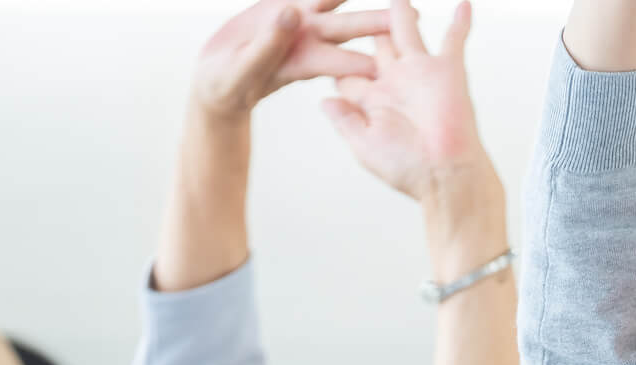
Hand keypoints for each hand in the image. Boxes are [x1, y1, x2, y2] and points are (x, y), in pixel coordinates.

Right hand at [191, 0, 389, 121]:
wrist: (217, 77)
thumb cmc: (228, 86)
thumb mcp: (243, 71)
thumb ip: (267, 46)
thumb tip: (292, 15)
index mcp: (306, 61)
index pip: (347, 59)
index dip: (372, 54)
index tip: (400, 49)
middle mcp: (311, 38)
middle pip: (355, 24)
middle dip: (385, 19)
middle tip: (418, 12)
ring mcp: (301, 19)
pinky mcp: (287, 4)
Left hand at [322, 0, 488, 201]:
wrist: (445, 174)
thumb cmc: (406, 167)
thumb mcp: (364, 146)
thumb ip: (344, 121)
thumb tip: (324, 101)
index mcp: (373, 101)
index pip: (348, 72)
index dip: (332, 59)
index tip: (316, 38)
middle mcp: (395, 82)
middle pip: (375, 44)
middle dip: (365, 24)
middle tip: (353, 11)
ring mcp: (420, 73)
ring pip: (406, 32)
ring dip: (401, 11)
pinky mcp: (447, 70)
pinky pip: (454, 38)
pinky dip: (460, 21)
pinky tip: (462, 2)